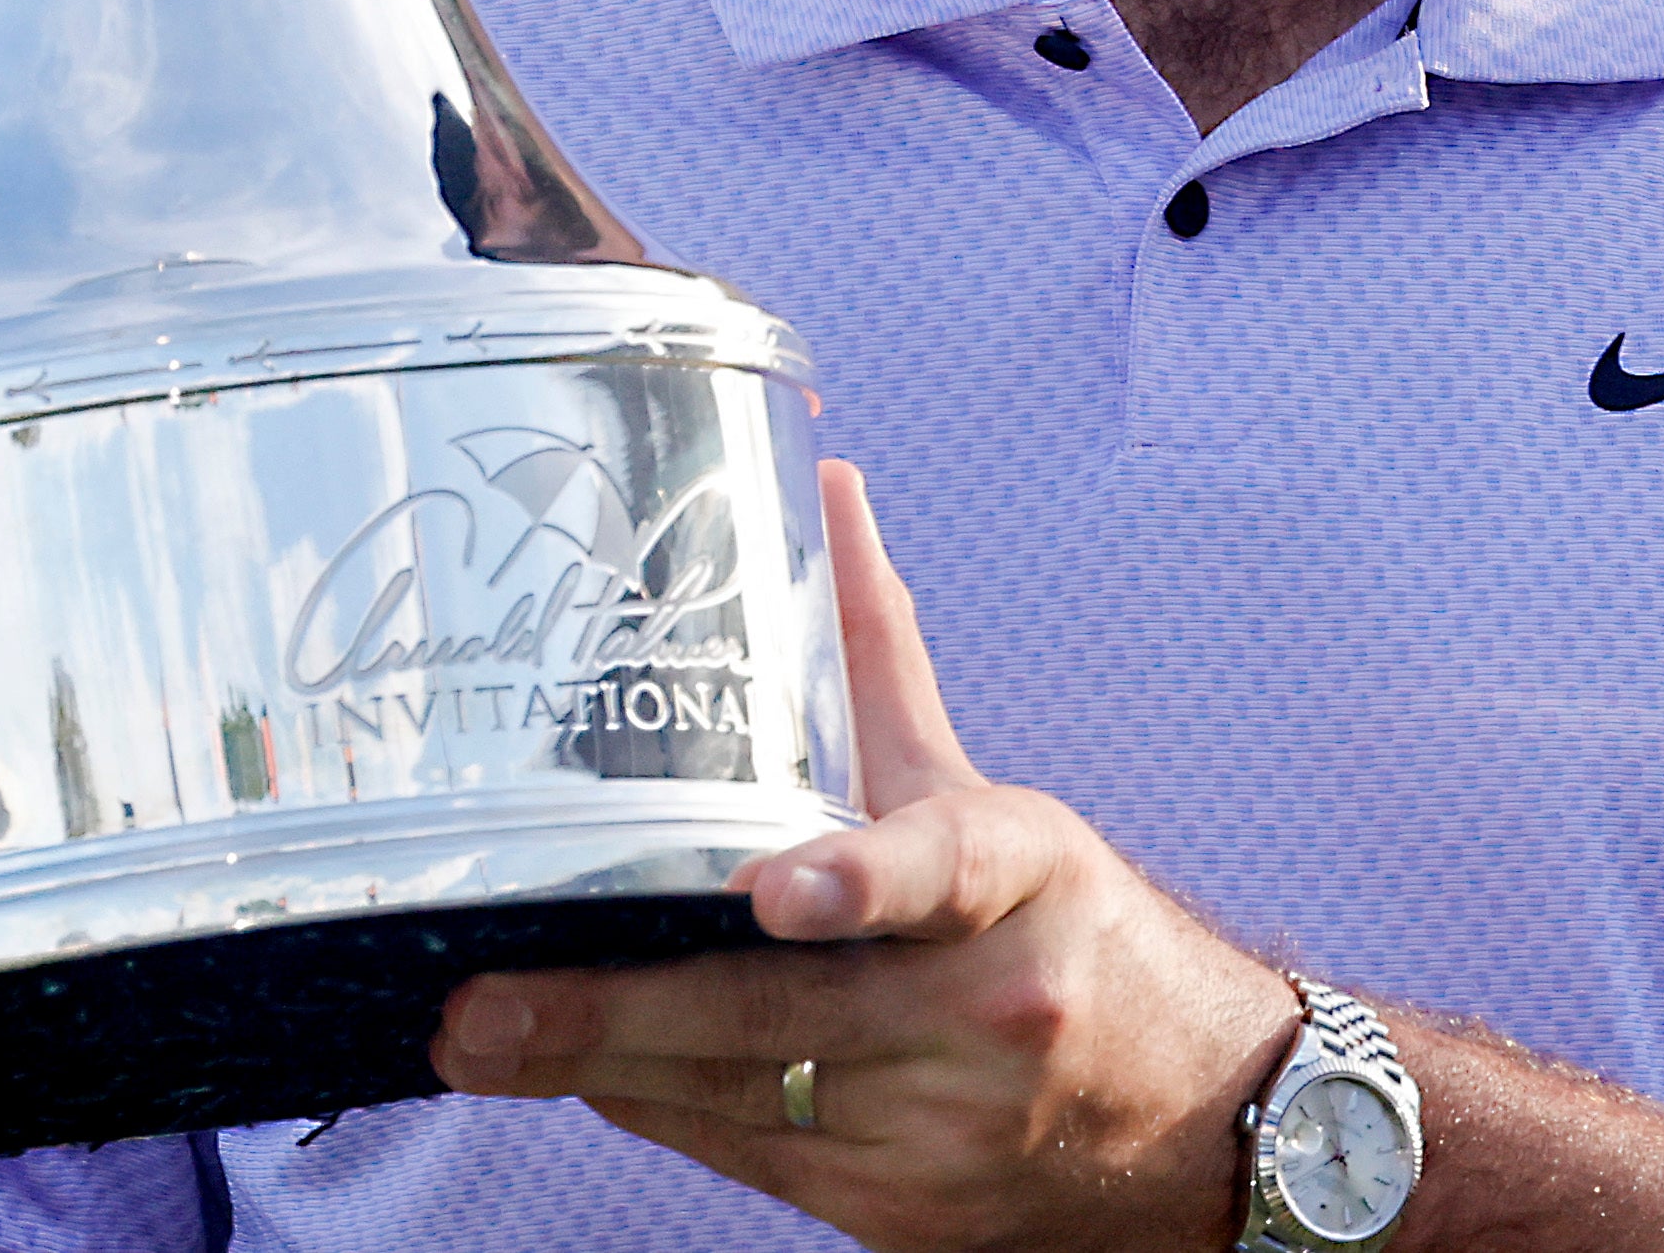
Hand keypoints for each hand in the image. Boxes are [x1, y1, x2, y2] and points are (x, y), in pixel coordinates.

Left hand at [433, 463, 1298, 1252]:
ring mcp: (944, 1123)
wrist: (1188, 1119)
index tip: (769, 890)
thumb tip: (822, 483)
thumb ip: (879, 655)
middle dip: (620, 1011)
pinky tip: (567, 1072)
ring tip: (475, 1037)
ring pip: (745, 1092)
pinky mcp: (901, 1207)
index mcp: (1022, 877)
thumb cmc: (1060, 929)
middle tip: (487, 999)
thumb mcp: (987, 796)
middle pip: (788, 1013)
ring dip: (600, 1067)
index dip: (854, 880)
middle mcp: (988, 1006)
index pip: (943, 873)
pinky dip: (653, 1106)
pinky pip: (746, 1153)